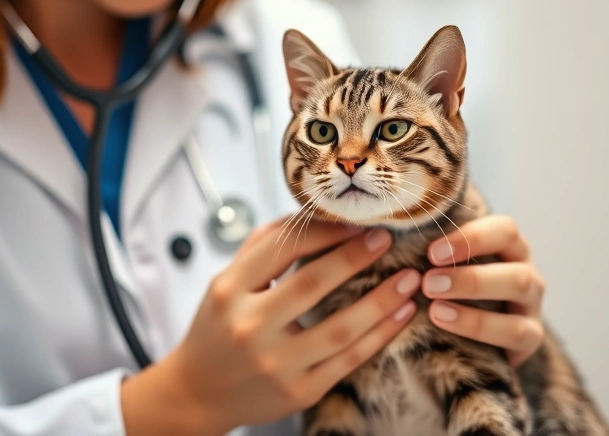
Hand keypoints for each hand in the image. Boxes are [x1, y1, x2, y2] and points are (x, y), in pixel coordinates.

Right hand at [121, 219, 419, 435]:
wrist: (199, 392)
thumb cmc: (217, 329)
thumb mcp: (226, 282)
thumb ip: (263, 246)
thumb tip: (313, 215)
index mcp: (229, 291)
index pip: (282, 248)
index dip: (324, 231)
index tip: (355, 220)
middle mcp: (249, 327)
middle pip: (313, 284)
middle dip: (357, 257)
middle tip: (387, 238)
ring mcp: (276, 363)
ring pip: (341, 327)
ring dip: (382, 300)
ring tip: (409, 279)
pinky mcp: (299, 391)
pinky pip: (350, 359)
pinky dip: (381, 335)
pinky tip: (400, 315)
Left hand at [421, 214, 545, 366]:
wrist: (465, 339)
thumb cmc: (448, 288)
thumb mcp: (443, 265)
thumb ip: (427, 247)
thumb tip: (379, 229)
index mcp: (508, 246)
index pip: (504, 230)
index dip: (471, 238)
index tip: (431, 252)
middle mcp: (525, 270)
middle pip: (515, 264)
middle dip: (470, 275)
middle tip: (428, 282)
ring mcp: (531, 305)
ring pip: (519, 290)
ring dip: (475, 295)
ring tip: (434, 308)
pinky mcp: (531, 337)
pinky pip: (517, 332)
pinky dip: (480, 328)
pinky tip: (446, 324)